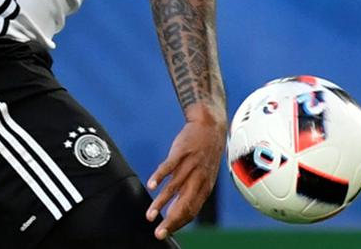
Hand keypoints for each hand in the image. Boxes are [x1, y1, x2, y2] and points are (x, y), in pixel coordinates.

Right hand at [146, 115, 225, 240]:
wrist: (210, 128)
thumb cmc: (204, 154)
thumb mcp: (204, 175)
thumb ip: (191, 191)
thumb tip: (177, 208)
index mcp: (204, 187)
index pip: (191, 211)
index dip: (178, 223)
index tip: (165, 232)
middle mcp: (198, 179)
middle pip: (184, 205)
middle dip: (170, 221)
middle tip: (158, 232)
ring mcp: (189, 165)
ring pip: (174, 189)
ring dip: (161, 204)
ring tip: (149, 215)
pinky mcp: (180, 153)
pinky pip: (169, 167)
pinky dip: (159, 177)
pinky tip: (151, 186)